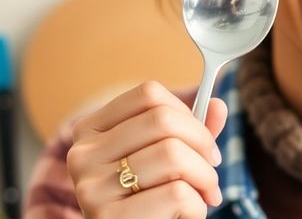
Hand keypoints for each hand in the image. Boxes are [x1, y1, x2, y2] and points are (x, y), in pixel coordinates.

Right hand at [66, 81, 227, 217]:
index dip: (186, 113)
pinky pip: (177, 194)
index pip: (148, 94)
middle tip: (211, 169)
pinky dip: (197, 207)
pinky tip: (185, 216)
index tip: (202, 139)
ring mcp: (91, 187)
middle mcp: (83, 154)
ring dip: (204, 177)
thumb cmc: (150, 202)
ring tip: (203, 195)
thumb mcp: (169, 161)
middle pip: (163, 119)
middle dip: (202, 144)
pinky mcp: (108, 217)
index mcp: (91, 130)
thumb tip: (219, 105)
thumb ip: (191, 132)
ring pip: (172, 154)